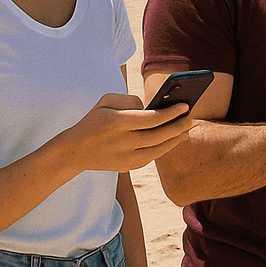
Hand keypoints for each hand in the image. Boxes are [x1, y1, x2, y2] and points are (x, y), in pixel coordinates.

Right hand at [60, 93, 195, 173]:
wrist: (74, 151)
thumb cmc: (94, 120)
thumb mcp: (106, 101)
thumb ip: (131, 100)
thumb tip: (152, 107)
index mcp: (117, 123)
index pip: (151, 118)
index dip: (171, 113)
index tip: (185, 105)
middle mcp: (122, 142)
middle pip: (159, 135)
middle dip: (179, 126)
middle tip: (191, 118)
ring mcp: (125, 158)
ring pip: (159, 149)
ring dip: (176, 139)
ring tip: (187, 129)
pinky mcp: (127, 167)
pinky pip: (152, 157)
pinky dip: (165, 148)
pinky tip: (174, 139)